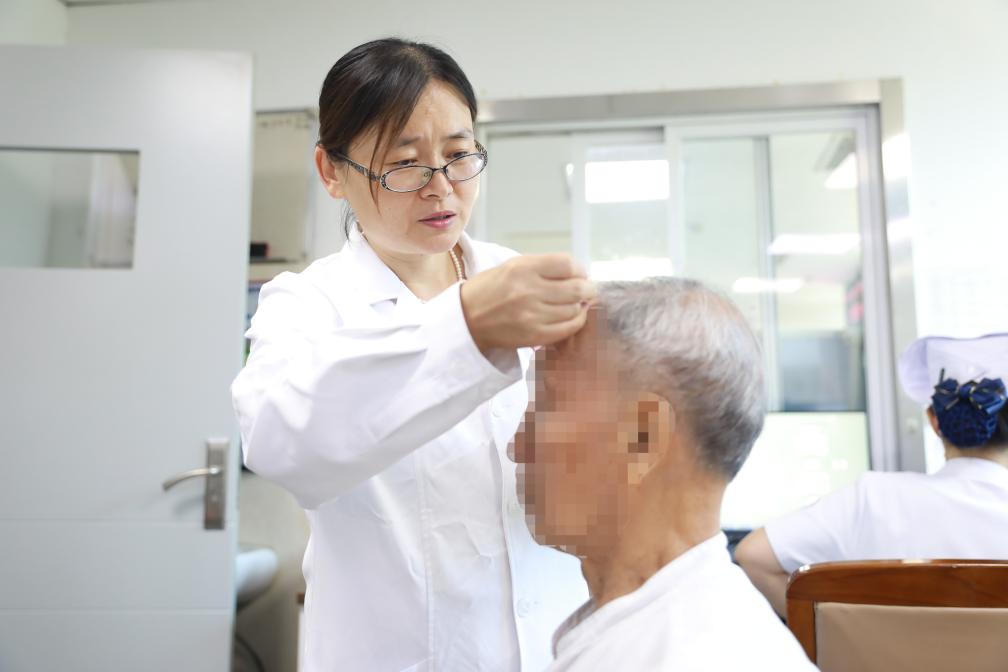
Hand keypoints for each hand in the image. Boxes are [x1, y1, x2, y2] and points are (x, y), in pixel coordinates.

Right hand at [460, 253, 596, 353]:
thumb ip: (543, 267)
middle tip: (586, 289)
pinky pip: (568, 328)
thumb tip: (577, 273)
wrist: (467, 320)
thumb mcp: (511, 267)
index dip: (580, 269)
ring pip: (574, 309)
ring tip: (576, 303)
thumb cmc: (490, 291)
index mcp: (522, 268)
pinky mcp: (534, 336)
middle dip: (587, 288)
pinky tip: (571, 316)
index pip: (567, 264)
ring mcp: (532, 315)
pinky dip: (576, 321)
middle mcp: (528, 291)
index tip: (579, 273)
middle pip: (577, 288)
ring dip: (580, 305)